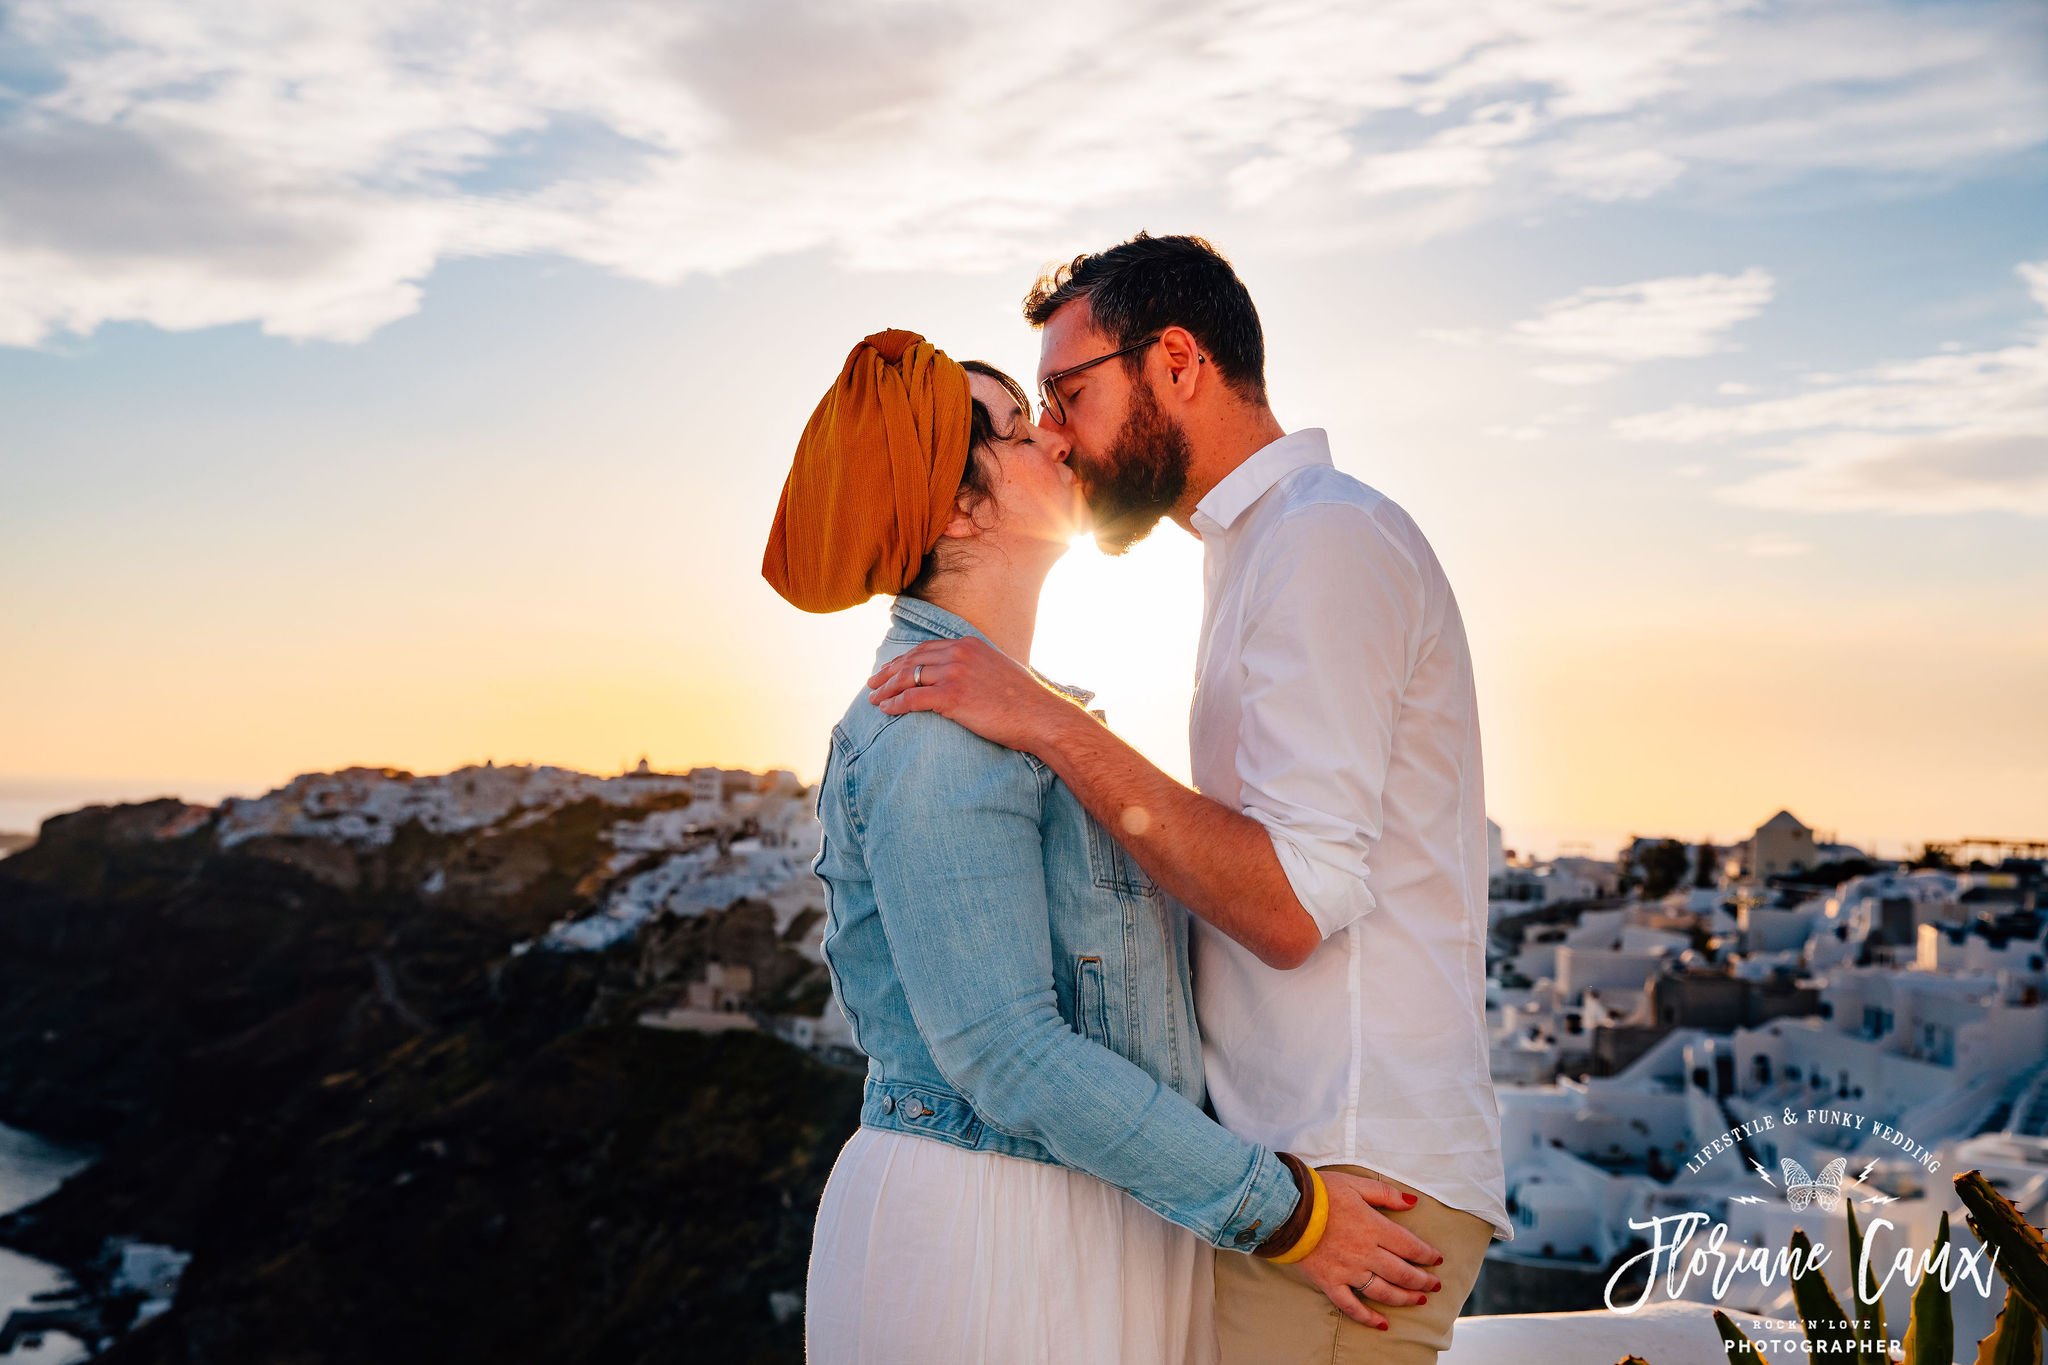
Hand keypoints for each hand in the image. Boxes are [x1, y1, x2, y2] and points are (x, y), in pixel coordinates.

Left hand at [865, 637, 1084, 753]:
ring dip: (886, 689)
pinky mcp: (952, 696)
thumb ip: (979, 667)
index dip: (904, 660)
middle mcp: (959, 653)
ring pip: (907, 678)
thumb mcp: (1000, 670)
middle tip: (872, 684)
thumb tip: (966, 679)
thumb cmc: (1025, 702)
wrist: (1040, 717)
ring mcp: (955, 673)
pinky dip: (895, 704)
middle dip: (888, 673)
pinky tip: (886, 710)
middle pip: (912, 660)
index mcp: (969, 645)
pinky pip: (912, 698)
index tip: (890, 670)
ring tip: (873, 699)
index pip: (926, 649)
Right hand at [1296, 1172, 1443, 1329]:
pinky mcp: (1329, 1283)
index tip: (1437, 1259)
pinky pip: (1351, 1306)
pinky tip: (1382, 1324)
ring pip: (1383, 1291)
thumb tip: (1413, 1202)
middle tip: (1435, 1284)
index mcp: (1373, 1227)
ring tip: (1418, 1300)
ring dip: (1405, 1298)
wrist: (1285, 1207)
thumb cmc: (1320, 1193)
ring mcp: (1347, 1271)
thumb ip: (1386, 1194)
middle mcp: (1365, 1253)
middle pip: (1402, 1272)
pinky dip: (1368, 1318)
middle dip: (1422, 1280)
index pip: (1409, 1246)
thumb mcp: (1355, 1184)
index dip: (1427, 1254)